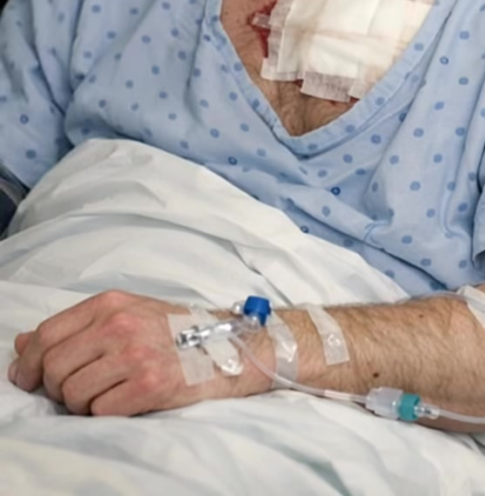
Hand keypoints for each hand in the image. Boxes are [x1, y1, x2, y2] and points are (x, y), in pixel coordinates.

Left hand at [7, 290, 266, 415]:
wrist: (228, 346)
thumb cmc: (174, 332)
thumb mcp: (125, 314)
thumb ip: (75, 327)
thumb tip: (23, 344)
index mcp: (111, 303)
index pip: (47, 333)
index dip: (30, 362)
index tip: (27, 378)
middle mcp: (120, 325)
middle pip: (55, 367)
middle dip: (57, 387)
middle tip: (75, 391)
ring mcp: (135, 355)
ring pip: (74, 393)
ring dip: (82, 404)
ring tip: (105, 394)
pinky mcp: (151, 385)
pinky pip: (100, 411)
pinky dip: (106, 413)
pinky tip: (124, 401)